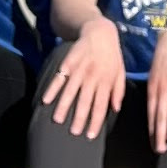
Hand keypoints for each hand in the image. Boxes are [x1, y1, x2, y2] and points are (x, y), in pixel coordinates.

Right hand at [42, 20, 126, 139]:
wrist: (101, 32)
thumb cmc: (112, 56)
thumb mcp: (121, 72)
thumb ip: (119, 91)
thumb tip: (115, 109)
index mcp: (106, 81)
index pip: (101, 106)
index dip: (96, 122)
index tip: (90, 136)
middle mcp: (93, 76)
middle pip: (85, 100)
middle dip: (79, 118)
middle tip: (73, 133)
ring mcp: (80, 68)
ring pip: (71, 90)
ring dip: (63, 106)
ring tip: (57, 120)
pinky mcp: (69, 61)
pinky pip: (60, 77)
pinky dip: (52, 88)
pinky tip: (46, 99)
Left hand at [146, 27, 166, 151]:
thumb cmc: (163, 60)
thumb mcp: (153, 77)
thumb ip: (155, 94)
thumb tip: (154, 112)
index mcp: (153, 89)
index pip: (152, 114)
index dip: (153, 130)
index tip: (154, 145)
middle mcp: (162, 88)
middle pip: (161, 114)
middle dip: (160, 133)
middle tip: (160, 149)